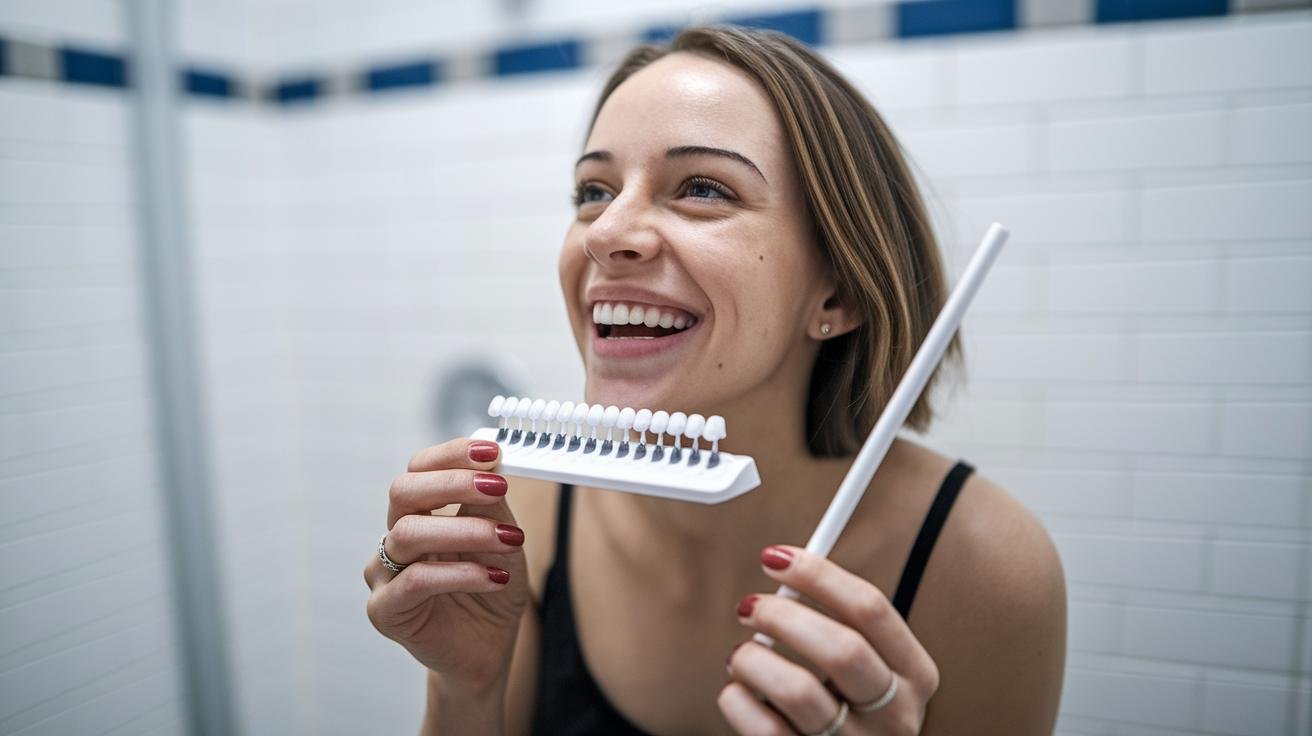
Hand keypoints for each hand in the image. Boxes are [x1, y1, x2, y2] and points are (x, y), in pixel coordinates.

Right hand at [363, 438, 530, 694]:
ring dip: (466, 531)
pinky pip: (416, 581)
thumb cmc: (490, 590)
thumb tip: (492, 463)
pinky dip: (460, 574)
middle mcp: (395, 537)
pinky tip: (495, 578)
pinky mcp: (385, 610)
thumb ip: (491, 504)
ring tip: (510, 540)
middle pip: (402, 491)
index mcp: (419, 513)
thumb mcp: (502, 539)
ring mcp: (384, 573)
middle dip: (452, 483)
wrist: (487, 649)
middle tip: (497, 485)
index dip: (452, 455)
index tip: (492, 452)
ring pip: (408, 533)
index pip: (420, 469)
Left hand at [720, 546, 939, 734]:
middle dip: (783, 616)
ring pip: (799, 691)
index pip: (872, 609)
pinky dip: (739, 702)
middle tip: (749, 606)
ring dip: (754, 661)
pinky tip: (737, 692)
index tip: (775, 558)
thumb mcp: (867, 667)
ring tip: (741, 656)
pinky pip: (766, 730)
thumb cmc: (849, 708)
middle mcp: (895, 715)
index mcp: (914, 674)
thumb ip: (839, 622)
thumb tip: (784, 564)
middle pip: (842, 649)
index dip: (818, 575)